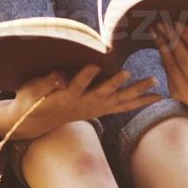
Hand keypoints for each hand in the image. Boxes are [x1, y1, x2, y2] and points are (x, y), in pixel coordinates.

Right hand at [0, 65, 159, 141]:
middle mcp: (83, 104)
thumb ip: (45, 83)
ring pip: (118, 101)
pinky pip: (122, 106)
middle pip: (104, 94)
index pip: (76, 85)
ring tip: (155, 83)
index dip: (85, 76)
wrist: (37, 122)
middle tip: (130, 73)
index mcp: (65, 97)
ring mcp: (93, 108)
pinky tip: (155, 96)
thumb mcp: (32, 91)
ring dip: (137, 93)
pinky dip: (139, 101)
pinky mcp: (99, 110)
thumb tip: (60, 78)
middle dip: (118, 84)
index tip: (94, 64)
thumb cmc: (32, 100)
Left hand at [155, 23, 187, 106]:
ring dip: (163, 46)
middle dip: (172, 40)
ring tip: (156, 31)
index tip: (177, 23)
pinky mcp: (177, 95)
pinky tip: (159, 44)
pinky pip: (168, 72)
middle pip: (184, 60)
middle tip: (162, 24)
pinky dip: (163, 57)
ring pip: (173, 66)